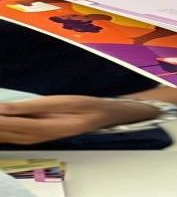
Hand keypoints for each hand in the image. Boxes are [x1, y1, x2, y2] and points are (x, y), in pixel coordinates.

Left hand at [0, 96, 157, 143]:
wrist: (103, 117)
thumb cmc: (86, 107)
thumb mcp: (63, 101)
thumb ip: (31, 106)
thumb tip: (3, 108)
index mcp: (45, 128)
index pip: (10, 125)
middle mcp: (37, 137)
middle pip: (5, 133)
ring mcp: (35, 138)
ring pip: (6, 136)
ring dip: (0, 128)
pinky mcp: (35, 135)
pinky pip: (12, 136)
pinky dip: (3, 130)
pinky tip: (1, 122)